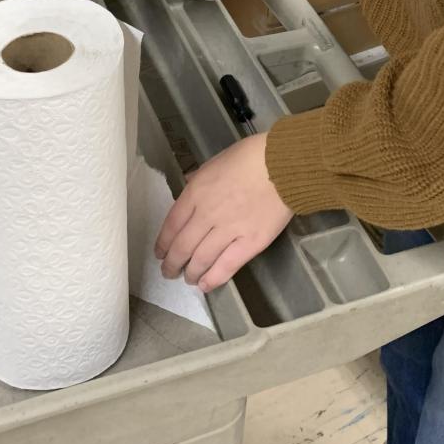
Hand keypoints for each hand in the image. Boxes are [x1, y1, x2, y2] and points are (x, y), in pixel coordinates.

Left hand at [156, 133, 291, 293]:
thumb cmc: (250, 157)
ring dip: (190, 273)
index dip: (163, 243)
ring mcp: (229, 230)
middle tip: (169, 272)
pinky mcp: (251, 243)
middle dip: (172, 263)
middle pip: (182, 246)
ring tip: (188, 279)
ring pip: (201, 259)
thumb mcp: (215, 162)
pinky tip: (205, 286)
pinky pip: (227, 266)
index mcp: (196, 192)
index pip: (171, 225)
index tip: (160, 253)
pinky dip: (213, 279)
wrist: (283, 164)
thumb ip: (199, 179)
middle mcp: (207, 214)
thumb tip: (189, 185)